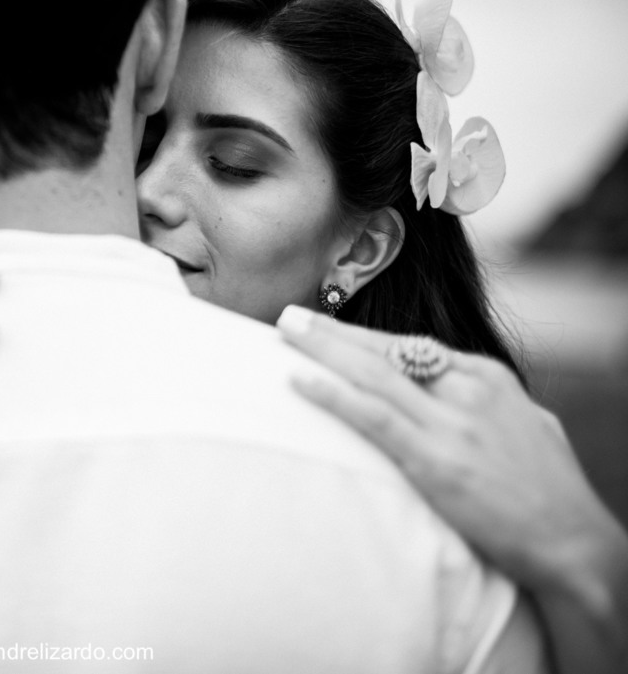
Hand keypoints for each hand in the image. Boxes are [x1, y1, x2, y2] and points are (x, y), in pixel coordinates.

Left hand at [275, 305, 627, 597]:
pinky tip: (300, 381)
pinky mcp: (436, 460)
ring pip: (372, 373)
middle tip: (289, 315)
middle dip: (332, 331)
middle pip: (385, 350)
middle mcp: (468, 390)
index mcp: (488, 377)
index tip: (327, 326)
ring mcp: (451, 423)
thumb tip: (457, 392)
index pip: (412, 347)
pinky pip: (372, 418)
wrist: (575, 543)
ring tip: (283, 330)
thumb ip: (486, 403)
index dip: (363, 336)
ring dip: (321, 349)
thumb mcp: (525, 425)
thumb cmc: (550, 493)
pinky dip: (332, 395)